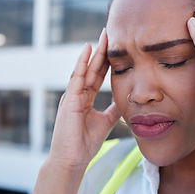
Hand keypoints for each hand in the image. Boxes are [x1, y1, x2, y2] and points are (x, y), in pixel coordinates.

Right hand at [48, 28, 120, 169]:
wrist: (73, 159)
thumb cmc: (85, 142)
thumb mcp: (105, 121)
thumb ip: (113, 109)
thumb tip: (125, 100)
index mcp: (85, 98)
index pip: (98, 74)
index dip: (107, 61)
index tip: (117, 47)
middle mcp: (78, 94)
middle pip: (92, 68)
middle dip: (102, 51)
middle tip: (110, 33)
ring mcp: (72, 95)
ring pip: (85, 69)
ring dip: (94, 52)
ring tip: (103, 36)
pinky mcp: (69, 100)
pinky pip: (76, 77)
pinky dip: (82, 63)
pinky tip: (88, 50)